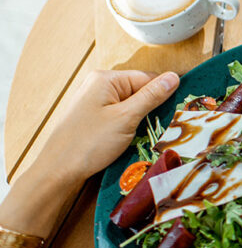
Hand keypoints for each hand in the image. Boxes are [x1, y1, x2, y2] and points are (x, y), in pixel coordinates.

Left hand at [35, 70, 178, 183]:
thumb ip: (151, 96)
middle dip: (152, 108)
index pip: (147, 78)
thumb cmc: (89, 142)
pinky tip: (132, 138)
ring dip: (142, 119)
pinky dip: (131, 126)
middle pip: (140, 90)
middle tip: (163, 127)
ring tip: (146, 135)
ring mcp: (95, 101)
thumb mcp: (126, 118)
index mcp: (106, 78)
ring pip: (132, 105)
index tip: (177, 113)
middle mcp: (99, 85)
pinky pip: (121, 115)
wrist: (58, 170)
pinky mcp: (94, 116)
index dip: (163, 95)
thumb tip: (174, 77)